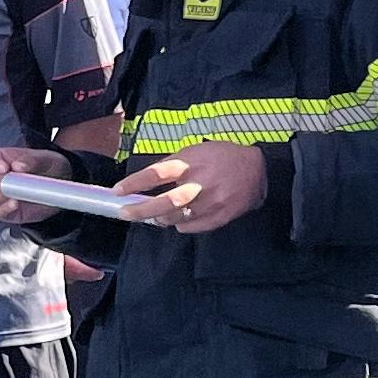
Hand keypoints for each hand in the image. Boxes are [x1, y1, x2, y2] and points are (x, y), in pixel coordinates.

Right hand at [0, 144, 59, 225]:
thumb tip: (18, 166)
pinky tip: (15, 204)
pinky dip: (4, 209)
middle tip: (10, 181)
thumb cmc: (48, 166)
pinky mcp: (5, 211)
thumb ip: (30, 160)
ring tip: (11, 194)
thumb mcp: (44, 158)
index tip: (3, 168)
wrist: (61, 185)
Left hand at [112, 144, 268, 236]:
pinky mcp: (221, 216)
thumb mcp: (197, 151)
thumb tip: (148, 180)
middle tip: (125, 214)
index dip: (134, 184)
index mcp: (190, 163)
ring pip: (176, 218)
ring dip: (162, 219)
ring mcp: (210, 202)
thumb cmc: (223, 156)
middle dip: (140, 211)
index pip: (155, 174)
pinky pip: (192, 227)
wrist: (260, 169)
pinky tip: (180, 220)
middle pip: (163, 202)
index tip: (117, 191)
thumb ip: (174, 165)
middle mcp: (198, 183)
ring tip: (157, 216)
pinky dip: (182, 225)